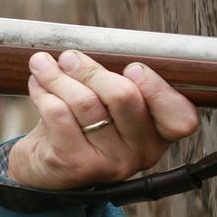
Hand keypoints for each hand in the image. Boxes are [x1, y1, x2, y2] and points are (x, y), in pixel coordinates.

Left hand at [4, 50, 199, 188]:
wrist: (44, 169)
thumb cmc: (82, 127)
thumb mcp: (107, 106)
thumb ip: (117, 82)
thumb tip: (105, 46)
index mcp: (159, 135)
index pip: (180, 117)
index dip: (157, 88)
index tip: (132, 67)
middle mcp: (141, 154)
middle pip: (123, 95)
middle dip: (90, 70)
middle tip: (69, 57)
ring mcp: (110, 164)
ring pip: (85, 102)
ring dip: (58, 76)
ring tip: (42, 64)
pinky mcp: (76, 166)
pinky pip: (58, 114)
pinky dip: (43, 92)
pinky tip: (36, 84)